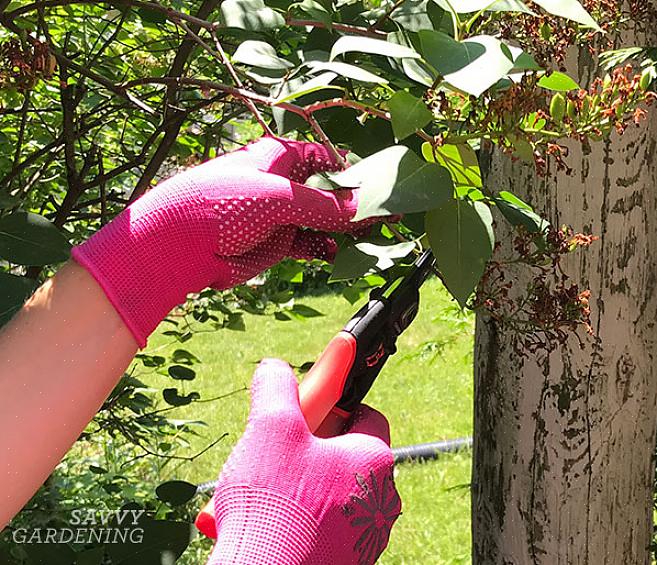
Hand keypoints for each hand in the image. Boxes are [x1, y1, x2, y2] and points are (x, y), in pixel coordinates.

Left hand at [72, 137, 377, 347]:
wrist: (178, 245)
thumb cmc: (221, 204)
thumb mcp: (277, 199)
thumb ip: (320, 204)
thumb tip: (359, 207)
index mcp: (281, 157)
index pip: (327, 160)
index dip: (353, 174)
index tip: (380, 190)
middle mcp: (283, 183)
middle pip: (328, 191)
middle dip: (355, 204)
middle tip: (387, 216)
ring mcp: (279, 213)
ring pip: (322, 219)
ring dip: (344, 229)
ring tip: (369, 238)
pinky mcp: (275, 241)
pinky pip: (308, 243)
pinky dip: (323, 248)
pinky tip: (336, 254)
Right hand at [207, 359, 400, 564]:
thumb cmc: (274, 503)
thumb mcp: (270, 426)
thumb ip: (276, 388)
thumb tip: (273, 368)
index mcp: (373, 460)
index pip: (366, 415)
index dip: (334, 407)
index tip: (307, 412)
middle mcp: (379, 501)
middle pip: (344, 456)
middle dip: (307, 451)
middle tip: (275, 455)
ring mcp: (361, 536)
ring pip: (329, 494)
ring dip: (297, 487)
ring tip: (264, 491)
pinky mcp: (342, 560)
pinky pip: (319, 527)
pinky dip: (293, 518)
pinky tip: (265, 518)